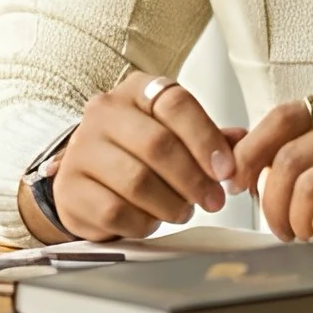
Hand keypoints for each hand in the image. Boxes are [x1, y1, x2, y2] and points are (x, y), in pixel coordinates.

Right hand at [51, 72, 243, 240]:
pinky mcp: (69, 188)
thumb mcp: (174, 135)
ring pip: (137, 181)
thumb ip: (209, 138)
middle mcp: (104, 112)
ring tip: (182, 211)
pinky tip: (150, 220)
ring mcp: (81, 149)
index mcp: (136, 90)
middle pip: (158, 144)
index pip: (176, 103)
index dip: (206, 138)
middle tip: (213, 200)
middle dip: (194, 179)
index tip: (226, 170)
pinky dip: (142, 222)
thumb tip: (242, 142)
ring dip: (171, 204)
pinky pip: (116, 212)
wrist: (86, 178)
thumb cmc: (138, 153)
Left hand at [233, 89, 312, 257]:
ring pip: (308, 181)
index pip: (282, 116)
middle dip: (270, 200)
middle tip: (278, 227)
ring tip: (304, 236)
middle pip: (288, 155)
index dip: (250, 151)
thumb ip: (312, 149)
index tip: (238, 182)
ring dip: (295, 220)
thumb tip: (241, 149)